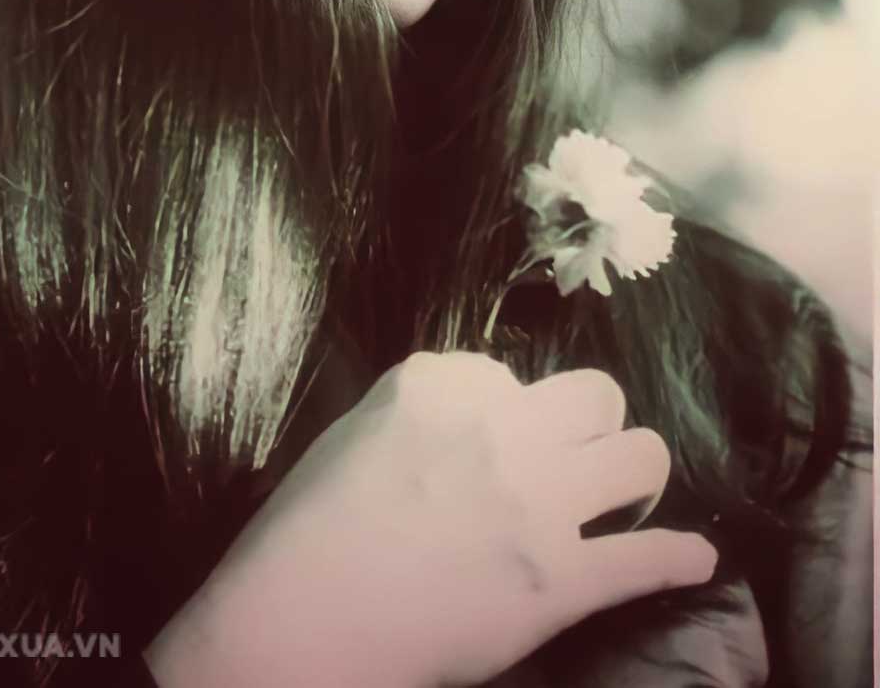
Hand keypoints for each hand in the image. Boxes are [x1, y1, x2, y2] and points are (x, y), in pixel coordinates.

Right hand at [144, 353, 716, 687]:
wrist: (299, 622)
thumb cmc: (307, 531)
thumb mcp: (358, 431)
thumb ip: (423, 409)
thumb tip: (476, 412)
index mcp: (442, 388)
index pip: (506, 375)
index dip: (507, 411)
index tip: (496, 442)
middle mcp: (500, 431)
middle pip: (594, 396)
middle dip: (591, 423)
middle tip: (575, 458)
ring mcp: (534, 504)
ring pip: (638, 455)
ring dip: (636, 473)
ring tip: (627, 493)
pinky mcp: (556, 581)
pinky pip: (645, 558)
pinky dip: (679, 559)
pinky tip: (697, 561)